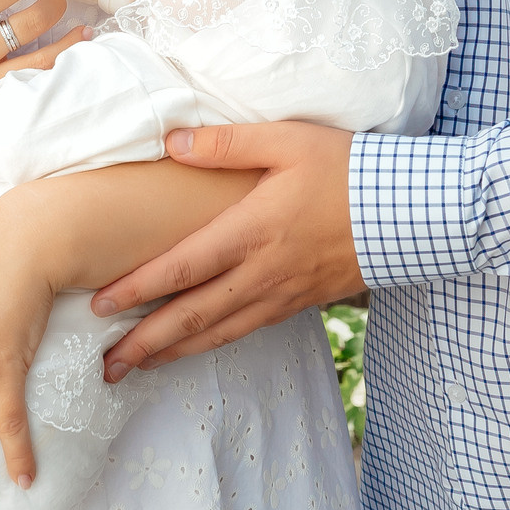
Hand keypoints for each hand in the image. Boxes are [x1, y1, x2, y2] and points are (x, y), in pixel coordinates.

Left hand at [92, 122, 363, 376]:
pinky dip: (213, 344)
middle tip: (106, 365)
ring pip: (218, 333)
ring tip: (137, 368)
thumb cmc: (349, 170)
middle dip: (145, 343)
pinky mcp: (300, 303)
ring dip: (174, 353)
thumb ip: (226, 143)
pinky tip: (194, 347)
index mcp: (252, 231)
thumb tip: (171, 141)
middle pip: (192, 316)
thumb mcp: (288, 140)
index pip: (182, 268)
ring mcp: (282, 294)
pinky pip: (247, 330)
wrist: (411, 213)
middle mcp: (262, 272)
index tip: (98, 305)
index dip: (137, 289)